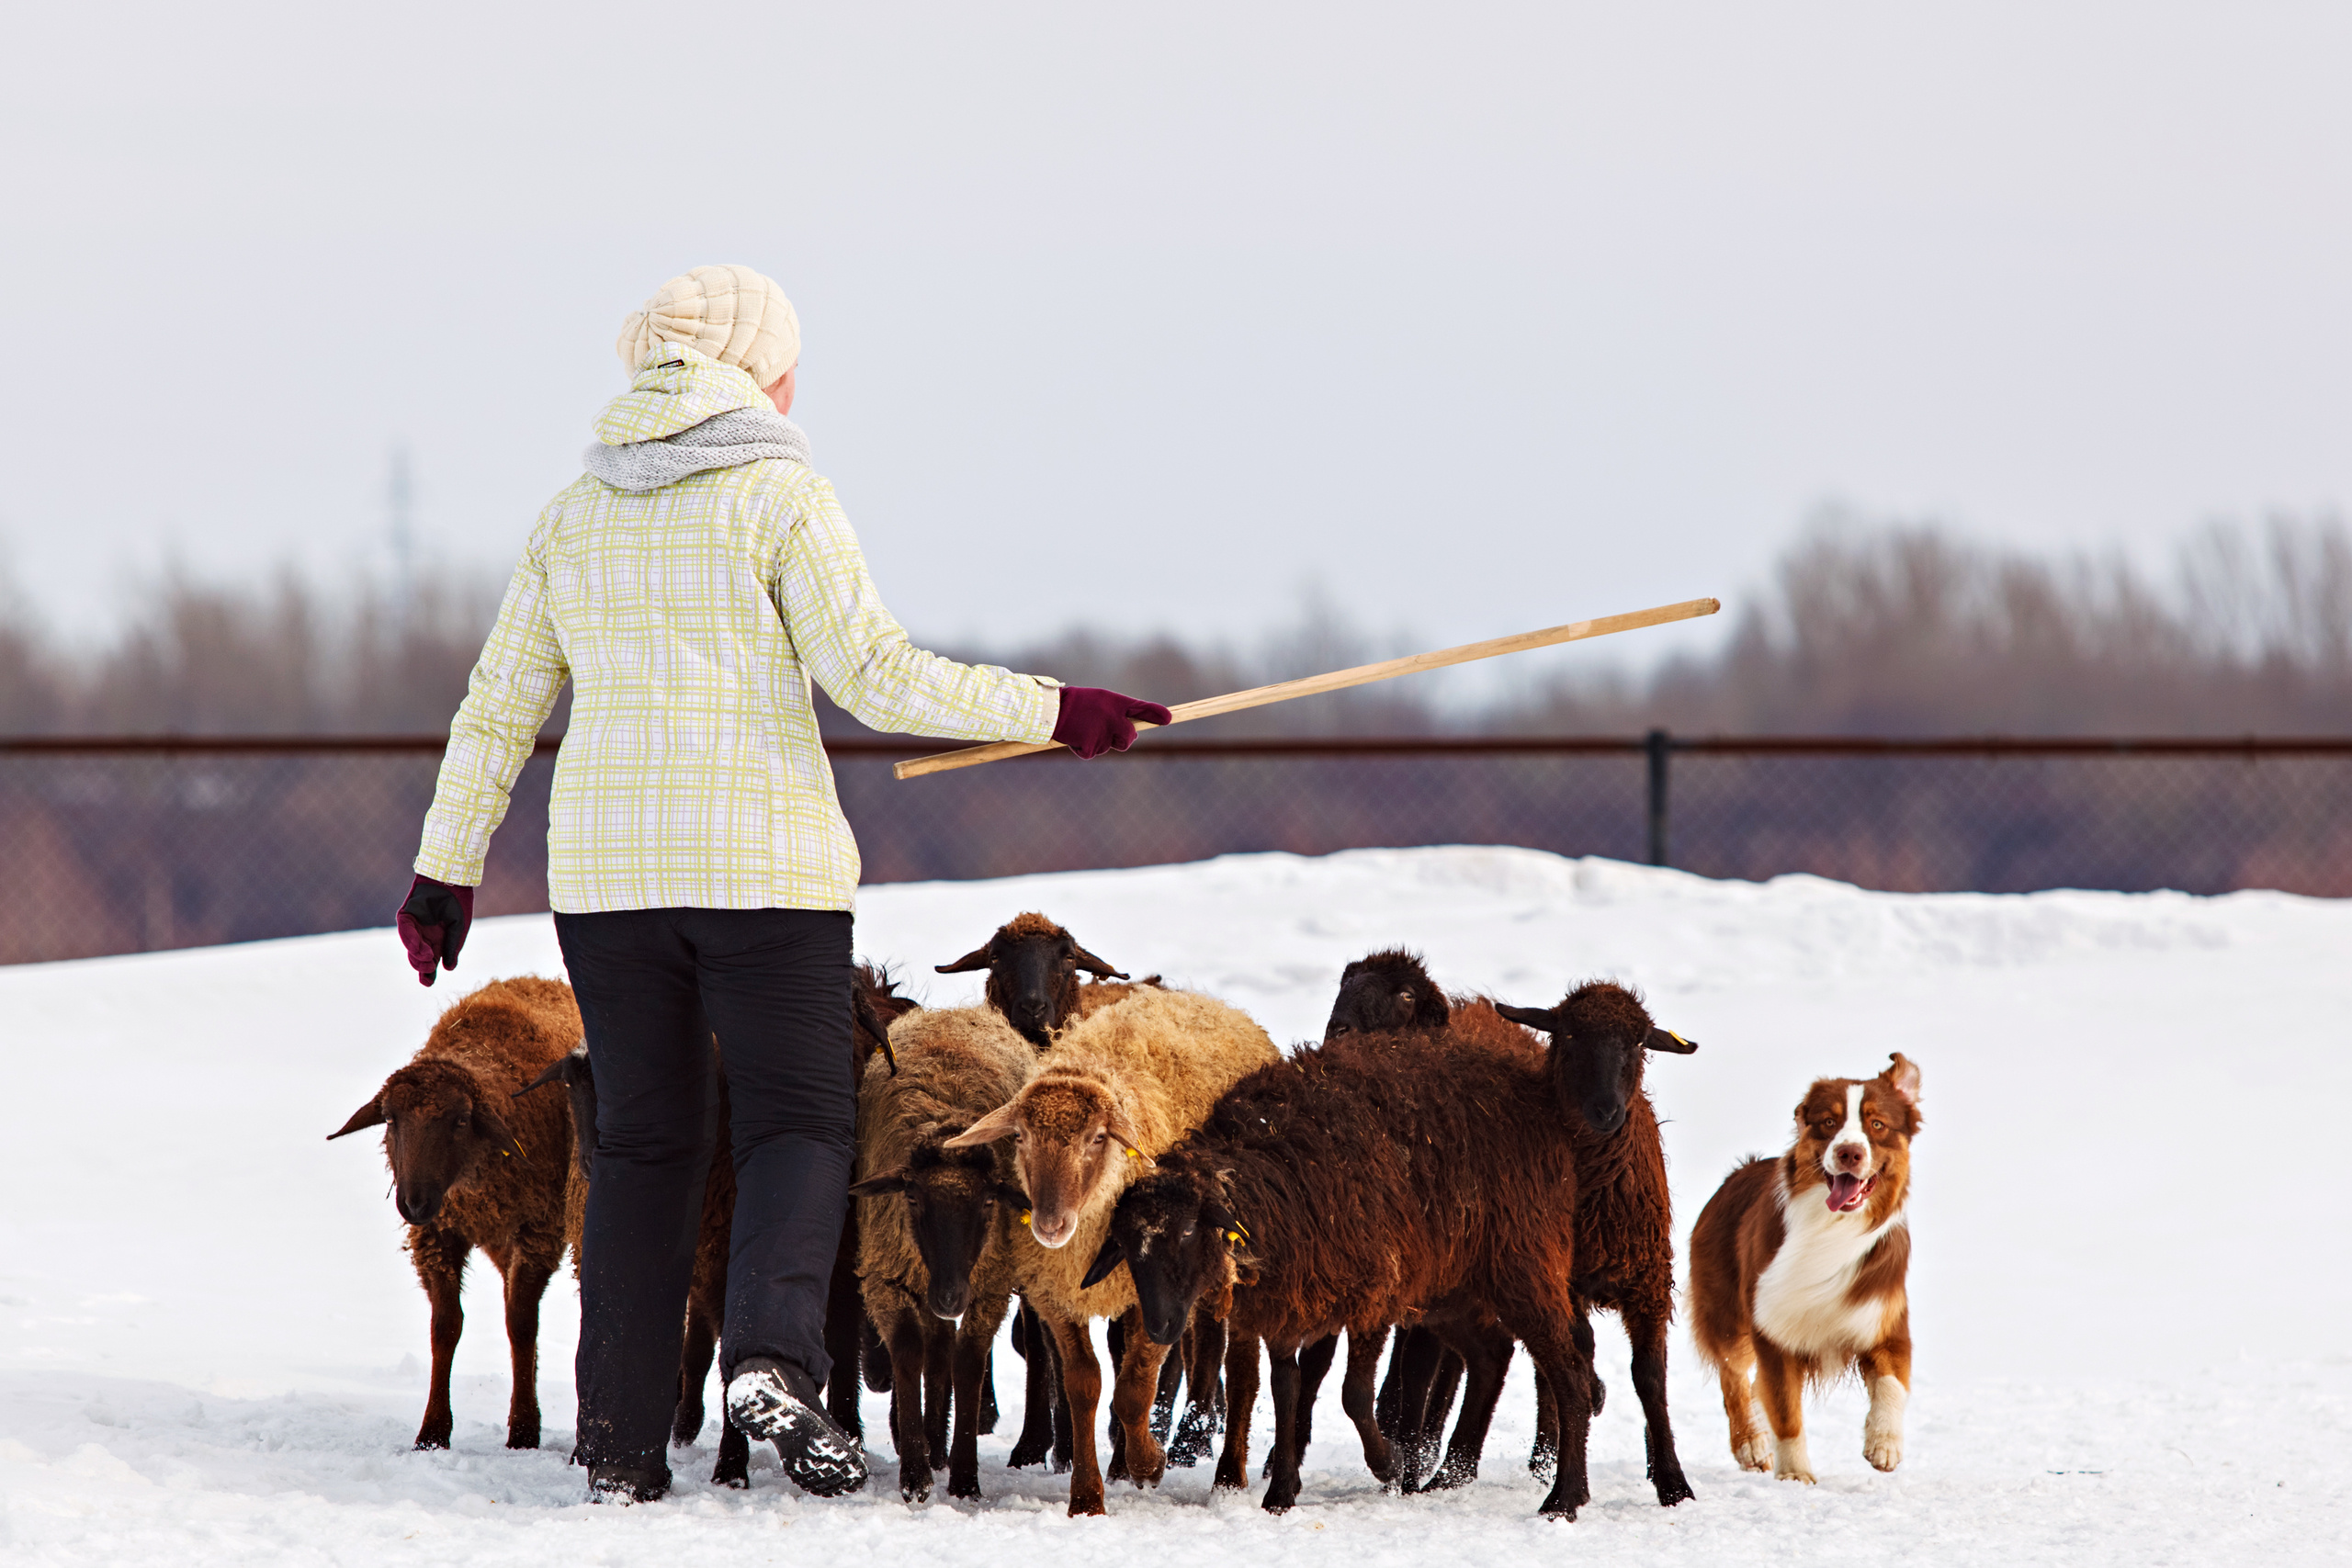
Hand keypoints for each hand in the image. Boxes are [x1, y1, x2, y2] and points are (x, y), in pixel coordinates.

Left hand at [398, 875, 475, 986]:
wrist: (452, 880)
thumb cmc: (458, 903)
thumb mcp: (460, 928)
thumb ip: (453, 947)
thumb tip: (448, 969)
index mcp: (439, 941)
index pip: (432, 961)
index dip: (429, 974)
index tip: (428, 983)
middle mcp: (425, 936)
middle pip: (419, 958)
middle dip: (422, 967)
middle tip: (428, 971)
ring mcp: (415, 927)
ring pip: (411, 947)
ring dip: (417, 956)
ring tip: (427, 960)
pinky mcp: (406, 916)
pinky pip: (405, 931)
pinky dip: (411, 940)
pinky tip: (419, 947)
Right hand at [1051, 687, 1172, 759]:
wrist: (1051, 710)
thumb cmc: (1077, 703)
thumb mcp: (1100, 700)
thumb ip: (1119, 712)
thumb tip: (1133, 731)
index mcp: (1115, 702)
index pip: (1141, 707)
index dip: (1156, 713)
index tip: (1168, 718)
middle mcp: (1114, 718)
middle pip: (1129, 738)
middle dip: (1123, 739)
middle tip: (1108, 731)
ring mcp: (1104, 733)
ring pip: (1109, 747)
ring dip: (1099, 742)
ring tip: (1083, 727)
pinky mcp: (1092, 746)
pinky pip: (1092, 753)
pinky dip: (1084, 748)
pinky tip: (1075, 736)